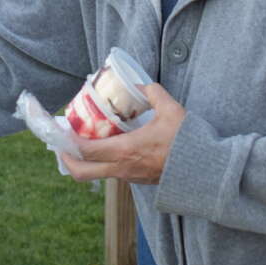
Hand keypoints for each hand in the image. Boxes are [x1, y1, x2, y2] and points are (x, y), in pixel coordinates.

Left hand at [60, 84, 185, 184]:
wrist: (205, 171)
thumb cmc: (187, 142)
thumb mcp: (170, 110)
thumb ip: (152, 93)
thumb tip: (139, 84)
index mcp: (125, 150)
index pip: (85, 150)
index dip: (68, 141)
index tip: (61, 129)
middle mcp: (122, 168)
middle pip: (81, 172)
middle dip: (66, 160)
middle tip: (62, 144)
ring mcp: (129, 177)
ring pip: (96, 174)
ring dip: (84, 161)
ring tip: (83, 142)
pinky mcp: (138, 180)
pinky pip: (112, 173)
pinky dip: (102, 162)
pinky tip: (108, 146)